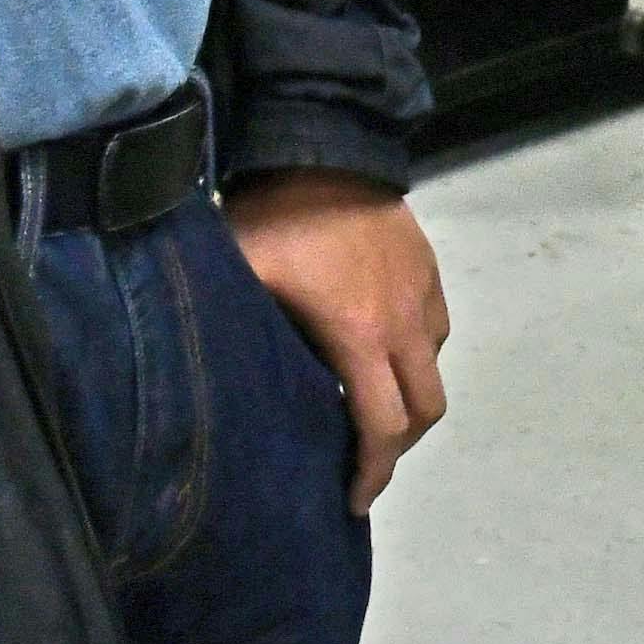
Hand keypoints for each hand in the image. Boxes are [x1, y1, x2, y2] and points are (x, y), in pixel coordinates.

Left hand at [229, 168, 450, 515]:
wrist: (324, 143)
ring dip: (408, 400)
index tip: (353, 501)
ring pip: (433, 369)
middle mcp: (405, 324)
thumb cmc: (274, 219)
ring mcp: (424, 294)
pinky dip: (414, 357)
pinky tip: (378, 350)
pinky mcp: (429, 269)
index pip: (382, 427)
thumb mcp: (243, 282)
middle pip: (425, 410)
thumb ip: (242, 339)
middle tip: (362, 462)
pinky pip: (435, 330)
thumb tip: (207, 395)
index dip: (372, 473)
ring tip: (369, 406)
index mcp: (360, 337)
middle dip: (398, 447)